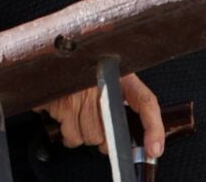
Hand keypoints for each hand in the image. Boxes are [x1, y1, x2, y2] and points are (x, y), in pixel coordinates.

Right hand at [35, 72, 164, 157]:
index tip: (154, 148)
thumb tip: (139, 138)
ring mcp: (82, 96)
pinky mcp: (63, 105)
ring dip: (83, 134)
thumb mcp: (106, 76)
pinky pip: (70, 137)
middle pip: (111, 133)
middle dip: (103, 137)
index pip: (146, 102)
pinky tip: (65, 117)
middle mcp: (102, 85)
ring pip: (90, 138)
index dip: (153, 128)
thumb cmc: (79, 69)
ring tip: (77, 115)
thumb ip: (121, 100)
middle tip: (94, 122)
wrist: (50, 57)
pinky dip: (68, 134)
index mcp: (120, 76)